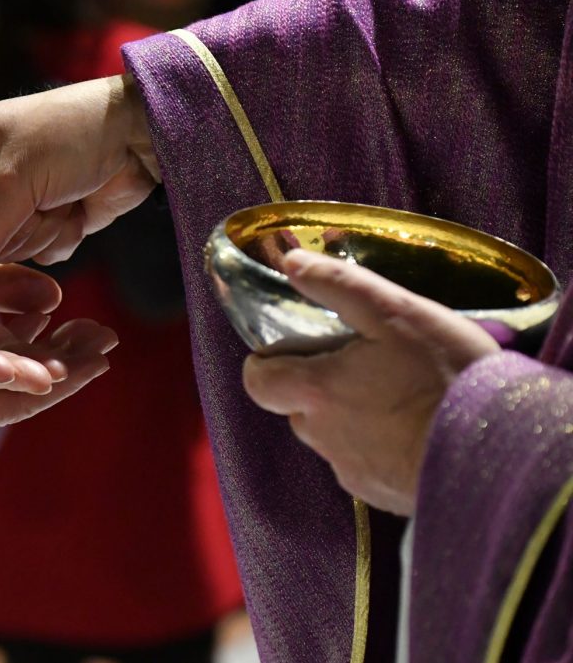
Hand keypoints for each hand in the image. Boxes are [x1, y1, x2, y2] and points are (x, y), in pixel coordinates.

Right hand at [0, 75, 160, 290]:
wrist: (140, 133)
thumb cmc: (70, 135)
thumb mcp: (16, 182)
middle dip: (7, 235)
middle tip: (34, 209)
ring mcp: (13, 203)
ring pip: (7, 254)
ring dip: (38, 233)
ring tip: (59, 199)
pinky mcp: (45, 221)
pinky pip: (38, 255)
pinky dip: (60, 237)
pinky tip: (76, 209)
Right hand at [0, 231, 118, 455]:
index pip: (10, 396)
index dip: (58, 375)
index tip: (99, 353)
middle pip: (17, 397)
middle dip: (66, 368)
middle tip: (106, 338)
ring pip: (1, 390)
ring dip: (45, 363)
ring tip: (81, 336)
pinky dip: (10, 363)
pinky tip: (21, 343)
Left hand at [241, 250, 499, 514]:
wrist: (498, 454)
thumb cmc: (445, 376)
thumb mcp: (395, 313)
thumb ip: (338, 285)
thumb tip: (292, 262)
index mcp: (315, 392)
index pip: (257, 380)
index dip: (270, 361)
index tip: (302, 347)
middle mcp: (320, 436)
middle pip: (299, 405)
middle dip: (321, 385)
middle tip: (371, 363)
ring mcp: (350, 470)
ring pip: (333, 435)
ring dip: (354, 415)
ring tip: (404, 394)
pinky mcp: (380, 494)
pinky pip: (366, 463)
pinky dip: (382, 445)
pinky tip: (420, 429)